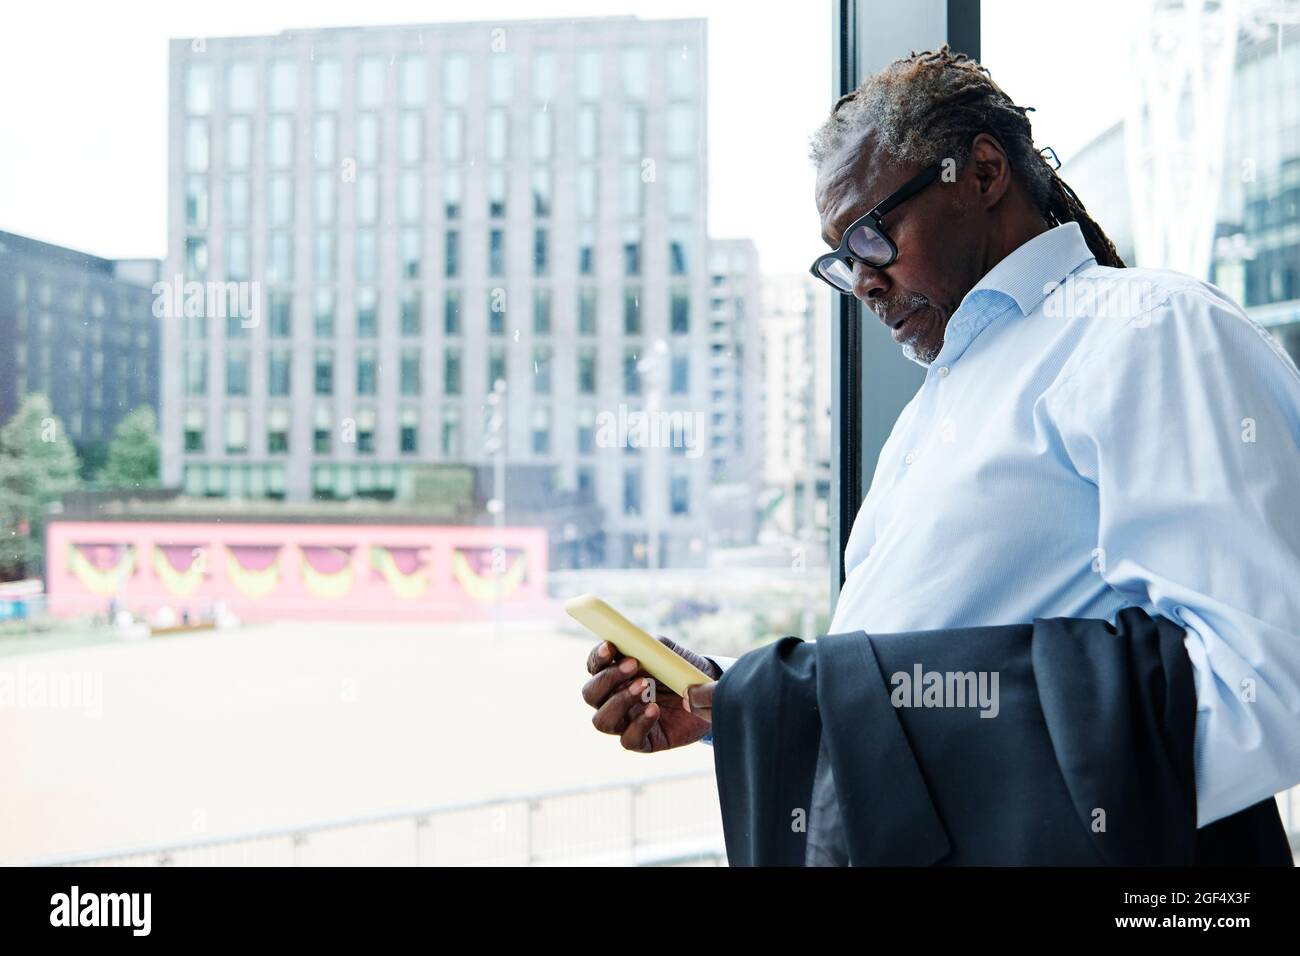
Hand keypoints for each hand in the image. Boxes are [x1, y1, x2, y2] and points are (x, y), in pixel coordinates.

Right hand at [582, 636, 719, 752]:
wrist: (709, 695)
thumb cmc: (682, 670)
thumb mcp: (667, 652)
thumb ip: (648, 646)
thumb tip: (631, 645)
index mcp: (616, 675)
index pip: (594, 667)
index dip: (598, 658)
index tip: (610, 647)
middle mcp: (614, 699)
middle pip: (590, 694)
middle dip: (608, 679)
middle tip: (634, 665)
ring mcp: (626, 722)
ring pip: (602, 721)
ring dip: (619, 702)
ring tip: (645, 687)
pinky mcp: (643, 741)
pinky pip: (628, 740)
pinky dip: (639, 724)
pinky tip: (655, 709)